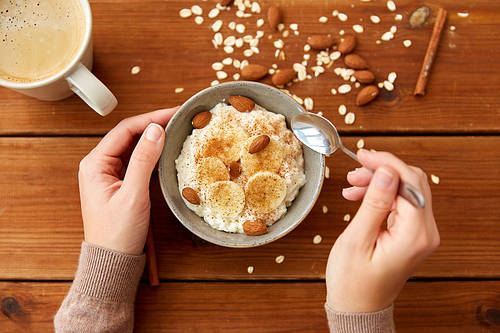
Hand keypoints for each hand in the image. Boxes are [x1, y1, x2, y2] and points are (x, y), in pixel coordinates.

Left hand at [78, 108, 177, 254]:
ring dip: (153, 137)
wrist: (112, 260)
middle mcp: (99, 165)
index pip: (125, 130)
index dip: (151, 118)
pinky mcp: (119, 183)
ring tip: (176, 129)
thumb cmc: (117, 233)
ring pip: (133, 146)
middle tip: (179, 117)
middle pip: (129, 134)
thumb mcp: (133, 195)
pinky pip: (136, 160)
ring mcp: (108, 174)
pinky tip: (166, 150)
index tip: (173, 112)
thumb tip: (156, 130)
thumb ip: (143, 161)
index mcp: (95, 164)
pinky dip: (152, 152)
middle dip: (153, 124)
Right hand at [326, 149, 439, 311]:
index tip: (363, 155)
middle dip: (383, 170)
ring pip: (406, 190)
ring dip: (380, 182)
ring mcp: (421, 234)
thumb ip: (375, 203)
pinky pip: (401, 204)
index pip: (410, 183)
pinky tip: (360, 196)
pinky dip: (381, 195)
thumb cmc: (353, 282)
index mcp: (415, 235)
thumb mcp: (357, 240)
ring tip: (352, 184)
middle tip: (354, 170)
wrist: (358, 307)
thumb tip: (386, 171)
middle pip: (413, 183)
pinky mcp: (412, 235)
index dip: (387, 163)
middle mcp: (425, 233)